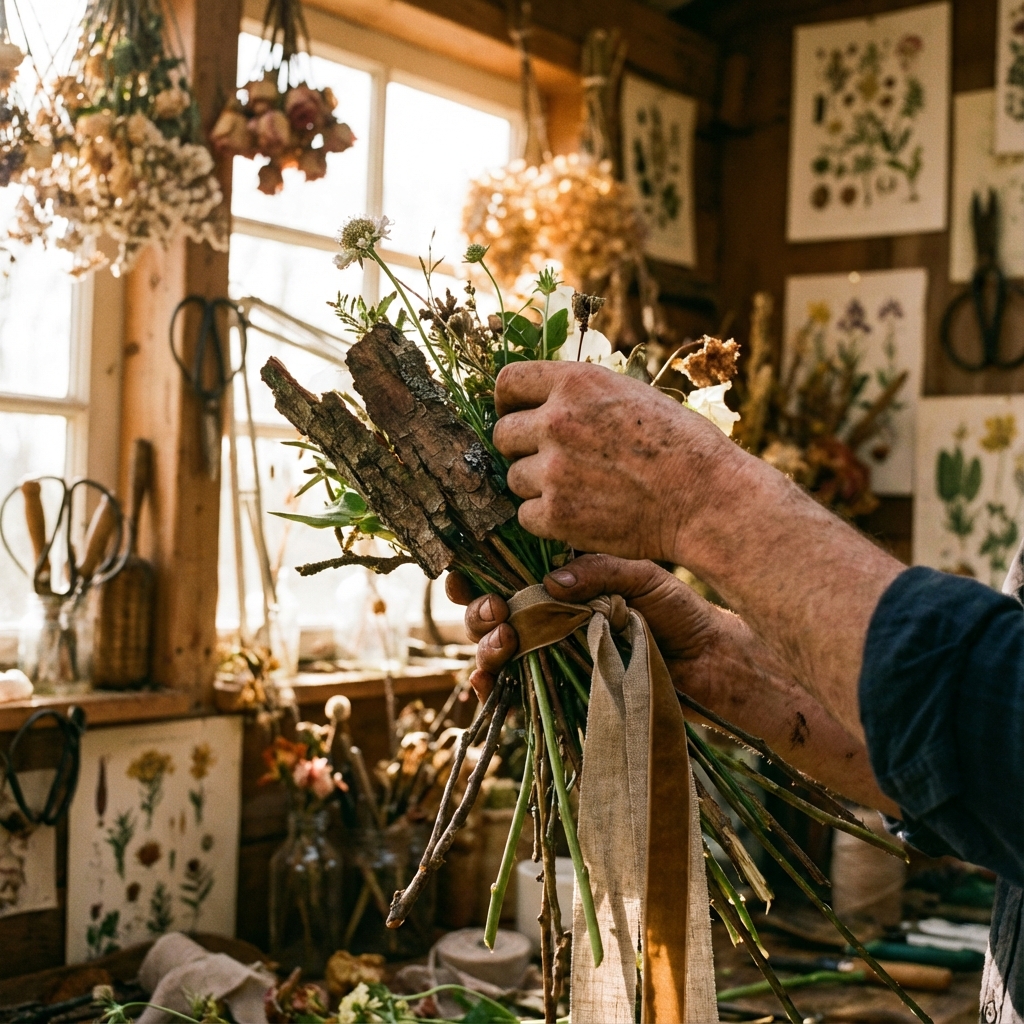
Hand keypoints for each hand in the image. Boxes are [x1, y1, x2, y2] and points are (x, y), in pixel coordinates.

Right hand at [445, 554, 719, 699]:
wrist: (708, 664)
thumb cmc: (679, 611)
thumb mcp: (644, 576)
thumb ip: (600, 570)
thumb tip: (551, 580)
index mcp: (561, 580)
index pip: (504, 571)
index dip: (476, 570)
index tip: (467, 571)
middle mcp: (547, 615)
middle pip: (488, 611)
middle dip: (478, 610)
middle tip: (497, 612)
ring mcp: (549, 653)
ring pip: (492, 648)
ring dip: (484, 645)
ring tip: (506, 642)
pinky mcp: (556, 689)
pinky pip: (511, 690)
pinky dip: (489, 688)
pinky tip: (485, 684)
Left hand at [492, 361, 736, 561]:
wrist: (705, 496)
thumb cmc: (678, 444)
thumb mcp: (628, 393)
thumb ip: (579, 395)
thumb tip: (540, 400)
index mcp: (575, 382)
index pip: (508, 382)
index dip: (507, 402)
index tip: (515, 415)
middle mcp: (558, 420)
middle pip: (503, 434)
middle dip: (522, 449)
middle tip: (554, 462)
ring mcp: (554, 468)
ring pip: (514, 478)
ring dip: (537, 486)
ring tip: (579, 489)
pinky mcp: (557, 513)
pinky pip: (525, 515)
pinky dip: (546, 519)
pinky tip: (579, 514)